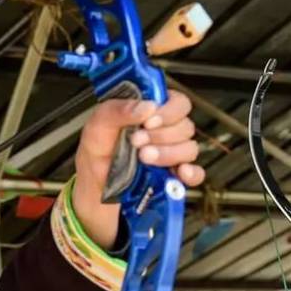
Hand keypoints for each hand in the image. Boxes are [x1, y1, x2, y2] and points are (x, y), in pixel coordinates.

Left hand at [72, 90, 204, 249]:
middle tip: (137, 142)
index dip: (168, 111)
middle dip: (161, 135)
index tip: (149, 121)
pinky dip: (191, 174)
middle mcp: (164, 132)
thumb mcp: (96, 127)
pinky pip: (196, 174)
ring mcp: (171, 154)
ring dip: (168, 153)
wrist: (94, 188)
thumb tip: (146, 107)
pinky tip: (178, 173)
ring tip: (144, 158)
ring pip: (190, 148)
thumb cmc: (97, 154)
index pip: (177, 102)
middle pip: (185, 125)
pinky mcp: (173, 176)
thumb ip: (117, 110)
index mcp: (150, 113)